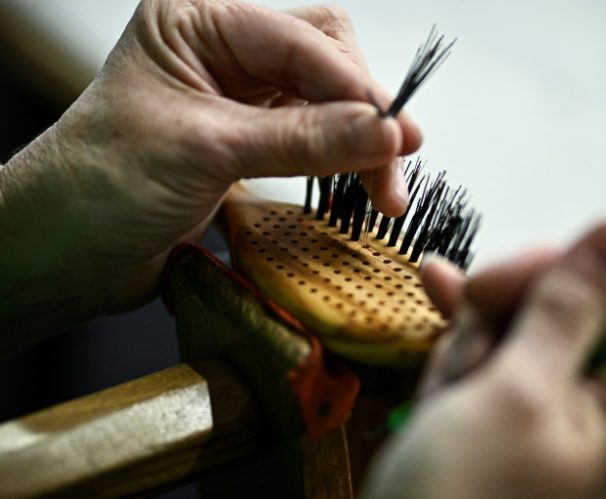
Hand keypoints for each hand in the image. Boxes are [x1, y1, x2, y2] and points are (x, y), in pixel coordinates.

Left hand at [0, 1, 419, 350]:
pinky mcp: (250, 143)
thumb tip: (384, 132)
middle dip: (363, 114)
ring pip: (327, 103)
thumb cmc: (99, 186)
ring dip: (359, 143)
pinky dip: (340, 161)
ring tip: (383, 191)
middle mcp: (223, 53)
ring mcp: (239, 99)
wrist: (63, 253)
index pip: (301, 39)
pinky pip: (313, 139)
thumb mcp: (205, 151)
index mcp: (197, 23)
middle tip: (393, 166)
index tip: (395, 135)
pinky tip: (355, 184)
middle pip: (325, 64)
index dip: (354, 88)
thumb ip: (301, 140)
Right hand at [363, 221, 605, 498]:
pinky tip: (434, 280)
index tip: (490, 286)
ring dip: (467, 343)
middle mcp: (592, 394)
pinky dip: (459, 332)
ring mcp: (542, 395)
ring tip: (447, 396)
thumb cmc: (460, 488)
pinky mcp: (500, 396)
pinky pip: (485, 341)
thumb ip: (569, 310)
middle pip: (556, 302)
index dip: (551, 275)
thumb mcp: (517, 392)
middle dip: (497, 324)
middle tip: (468, 369)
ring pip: (510, 319)